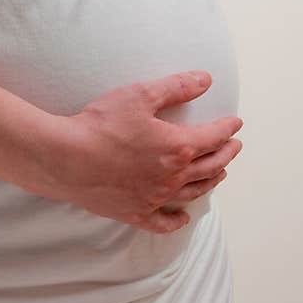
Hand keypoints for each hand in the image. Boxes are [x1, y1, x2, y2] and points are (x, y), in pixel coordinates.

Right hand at [40, 70, 242, 232]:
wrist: (66, 159)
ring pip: (193, 193)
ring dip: (210, 182)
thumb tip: (205, 80)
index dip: (228, 128)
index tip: (236, 123)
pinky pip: (163, 222)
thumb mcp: (140, 95)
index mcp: (179, 147)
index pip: (214, 137)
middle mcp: (173, 177)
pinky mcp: (135, 213)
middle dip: (226, 154)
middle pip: (211, 166)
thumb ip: (176, 87)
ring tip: (218, 174)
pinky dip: (177, 220)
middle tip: (234, 146)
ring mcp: (155, 198)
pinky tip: (183, 218)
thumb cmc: (101, 124)